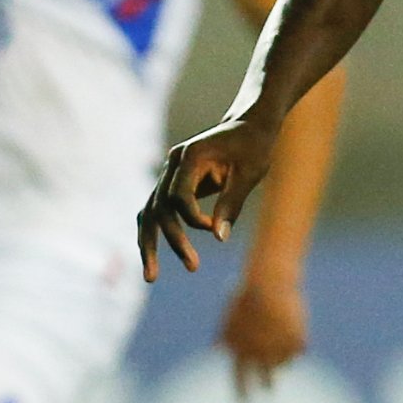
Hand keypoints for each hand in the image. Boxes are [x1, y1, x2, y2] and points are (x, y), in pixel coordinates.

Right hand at [141, 114, 276, 278]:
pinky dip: (153, 233)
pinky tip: (152, 259)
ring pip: (149, 212)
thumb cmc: (253, 146)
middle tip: (193, 267)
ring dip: (149, 244)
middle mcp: (173, 163)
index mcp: (189, 155)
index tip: (212, 228)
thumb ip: (231, 203)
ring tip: (151, 277)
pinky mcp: (172, 184)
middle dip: (172, 239)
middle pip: (158, 207)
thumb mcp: (249, 173)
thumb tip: (218, 238)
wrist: (249, 126)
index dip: (192, 218)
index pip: (178, 195)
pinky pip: (155, 211)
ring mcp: (169, 173)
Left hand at [218, 266, 310, 393]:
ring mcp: (278, 348)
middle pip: (264, 378)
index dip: (241, 393)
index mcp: (239, 350)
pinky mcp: (296, 341)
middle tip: (268, 393)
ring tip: (281, 357)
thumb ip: (224, 336)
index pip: (239, 378)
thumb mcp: (229, 317)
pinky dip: (296, 348)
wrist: (268, 283)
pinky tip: (294, 338)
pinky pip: (298, 353)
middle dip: (266, 386)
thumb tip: (214, 349)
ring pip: (282, 366)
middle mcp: (259, 353)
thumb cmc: (245, 297)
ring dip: (281, 363)